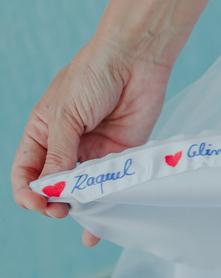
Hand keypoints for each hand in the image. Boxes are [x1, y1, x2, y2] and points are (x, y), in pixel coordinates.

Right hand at [11, 40, 170, 245]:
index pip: (26, 172)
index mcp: (43, 132)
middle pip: (55, 185)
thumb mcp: (66, 114)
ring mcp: (95, 151)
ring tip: (84, 218)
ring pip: (84, 189)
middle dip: (53, 202)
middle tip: (61, 211)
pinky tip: (106, 218)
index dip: (27, 192)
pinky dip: (109, 201)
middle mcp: (67, 145)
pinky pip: (113, 182)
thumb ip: (59, 153)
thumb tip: (49, 188)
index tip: (36, 204)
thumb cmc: (93, 75)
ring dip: (82, 207)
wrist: (136, 58)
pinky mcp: (123, 153)